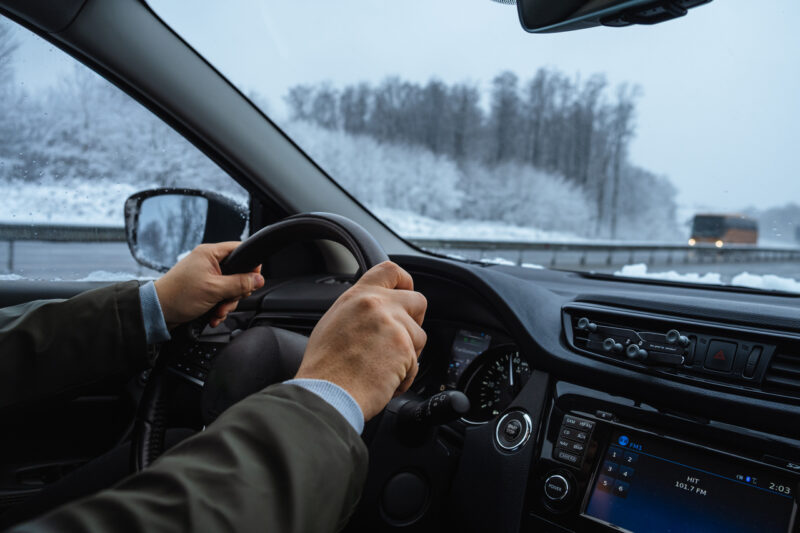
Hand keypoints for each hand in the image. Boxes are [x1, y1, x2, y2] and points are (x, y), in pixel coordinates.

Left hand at [154, 242, 263, 327]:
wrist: (158, 312)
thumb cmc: (178, 296)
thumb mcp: (214, 289)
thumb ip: (240, 283)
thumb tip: (259, 279)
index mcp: (210, 253)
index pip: (240, 249)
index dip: (250, 265)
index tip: (252, 280)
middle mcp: (208, 262)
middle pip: (238, 273)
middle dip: (236, 291)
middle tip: (229, 299)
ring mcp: (206, 276)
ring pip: (231, 287)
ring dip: (228, 303)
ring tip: (218, 311)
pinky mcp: (204, 288)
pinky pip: (221, 296)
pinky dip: (220, 307)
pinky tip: (213, 315)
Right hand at [295, 261, 427, 419]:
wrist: (326, 393)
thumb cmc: (324, 367)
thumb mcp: (334, 322)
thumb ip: (359, 310)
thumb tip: (375, 313)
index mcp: (358, 296)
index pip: (391, 270)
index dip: (405, 282)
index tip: (405, 293)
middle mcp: (377, 305)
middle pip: (418, 301)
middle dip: (414, 321)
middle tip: (399, 339)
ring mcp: (393, 326)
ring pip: (420, 336)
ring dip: (408, 354)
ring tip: (383, 368)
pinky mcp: (404, 349)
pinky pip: (415, 364)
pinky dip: (404, 378)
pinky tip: (383, 382)